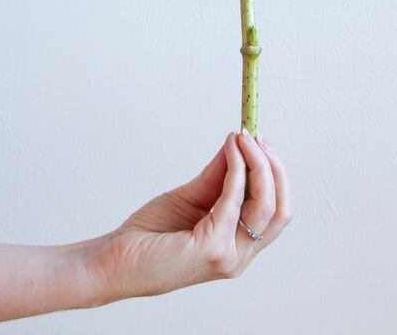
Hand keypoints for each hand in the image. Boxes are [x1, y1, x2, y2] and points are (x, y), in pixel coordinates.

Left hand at [80, 130, 291, 303]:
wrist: (114, 260)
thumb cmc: (149, 235)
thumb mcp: (191, 197)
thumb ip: (218, 175)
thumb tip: (238, 142)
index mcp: (237, 247)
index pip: (277, 211)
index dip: (274, 173)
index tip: (260, 140)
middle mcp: (239, 256)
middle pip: (281, 208)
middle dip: (274, 167)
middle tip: (256, 135)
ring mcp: (229, 256)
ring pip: (267, 205)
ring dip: (258, 163)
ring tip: (244, 137)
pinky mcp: (212, 249)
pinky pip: (235, 200)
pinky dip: (237, 169)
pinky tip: (230, 150)